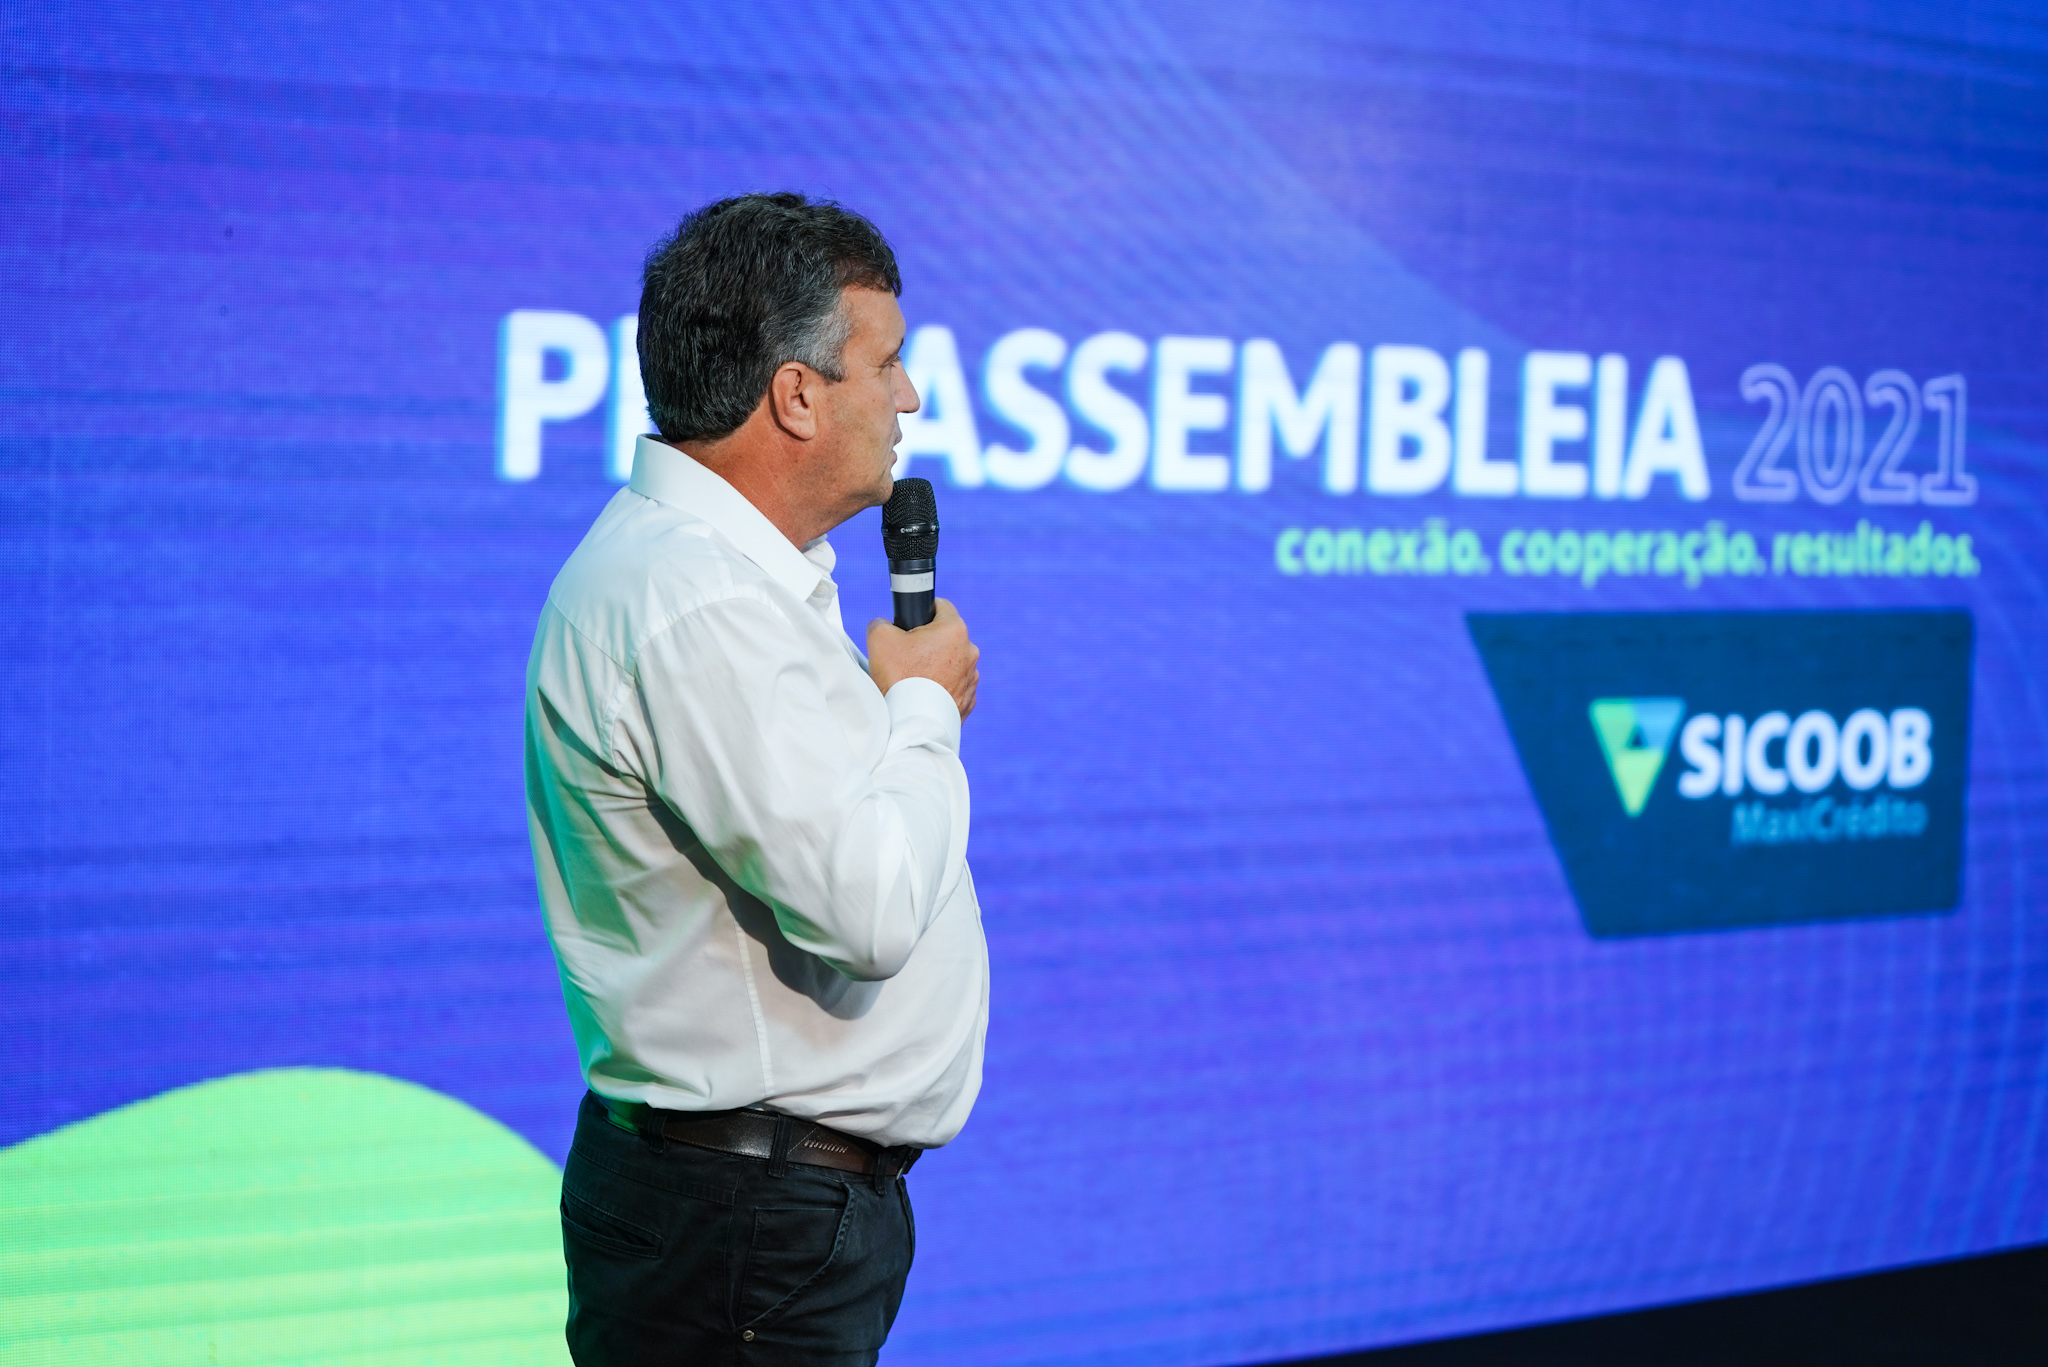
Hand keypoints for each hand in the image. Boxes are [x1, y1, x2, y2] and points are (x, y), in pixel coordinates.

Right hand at [867, 598, 978, 719]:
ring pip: (951, 663)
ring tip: (914, 680)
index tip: (911, 623)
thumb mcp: (880, 637)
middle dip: (928, 643)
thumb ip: (882, 622)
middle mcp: (970, 651)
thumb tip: (885, 625)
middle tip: (907, 657)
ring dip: (936, 666)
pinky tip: (924, 696)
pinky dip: (941, 688)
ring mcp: (972, 678)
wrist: (911, 723)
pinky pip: (954, 687)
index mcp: (954, 630)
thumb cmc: (898, 678)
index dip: (923, 611)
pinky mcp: (969, 700)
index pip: (941, 606)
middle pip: (946, 637)